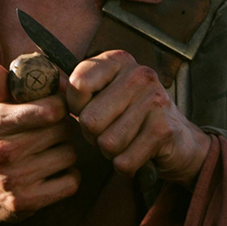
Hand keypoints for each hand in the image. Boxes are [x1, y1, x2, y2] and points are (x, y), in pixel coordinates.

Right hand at [0, 63, 79, 225]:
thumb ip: (0, 87)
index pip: (49, 109)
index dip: (60, 103)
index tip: (58, 105)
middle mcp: (3, 151)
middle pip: (63, 130)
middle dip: (63, 127)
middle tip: (54, 129)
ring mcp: (15, 179)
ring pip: (69, 154)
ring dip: (65, 151)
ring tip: (51, 150)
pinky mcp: (26, 202)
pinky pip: (70, 181)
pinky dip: (69, 176)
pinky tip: (54, 170)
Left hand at [66, 50, 210, 186]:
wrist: (180, 140)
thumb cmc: (131, 115)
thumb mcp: (105, 92)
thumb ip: (78, 89)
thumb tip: (46, 95)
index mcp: (118, 60)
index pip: (78, 84)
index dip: (77, 106)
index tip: (91, 107)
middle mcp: (139, 74)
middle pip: (90, 119)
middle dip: (94, 135)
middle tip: (111, 129)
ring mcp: (154, 100)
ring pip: (106, 143)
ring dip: (111, 151)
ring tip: (126, 139)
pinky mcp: (164, 129)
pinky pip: (124, 161)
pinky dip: (126, 165)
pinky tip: (138, 152)